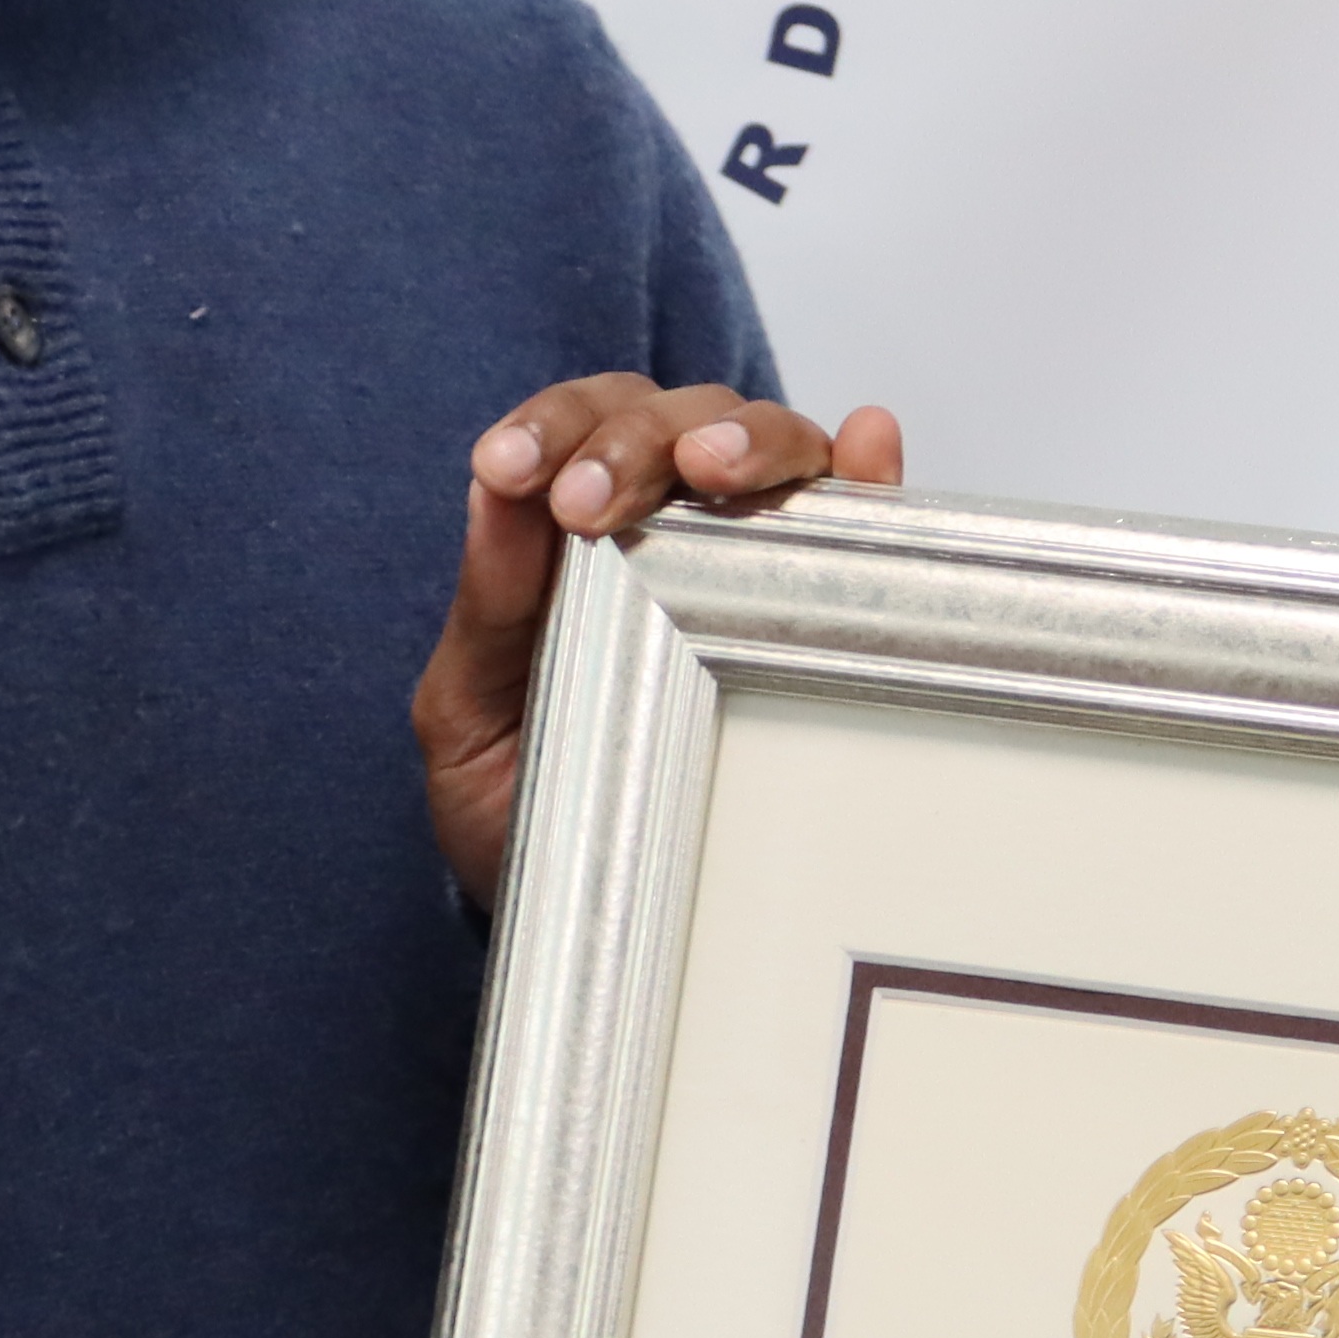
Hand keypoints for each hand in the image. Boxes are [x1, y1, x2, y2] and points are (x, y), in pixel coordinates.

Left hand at [420, 378, 903, 900]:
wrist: (592, 922)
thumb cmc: (527, 807)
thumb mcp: (468, 718)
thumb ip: (485, 606)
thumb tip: (493, 489)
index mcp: (574, 527)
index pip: (581, 424)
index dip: (550, 424)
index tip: (512, 473)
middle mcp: (674, 520)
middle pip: (677, 415)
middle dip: (632, 438)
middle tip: (588, 503)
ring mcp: (760, 556)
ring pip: (772, 443)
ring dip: (744, 439)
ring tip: (712, 470)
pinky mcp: (833, 607)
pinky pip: (865, 523)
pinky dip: (870, 473)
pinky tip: (870, 448)